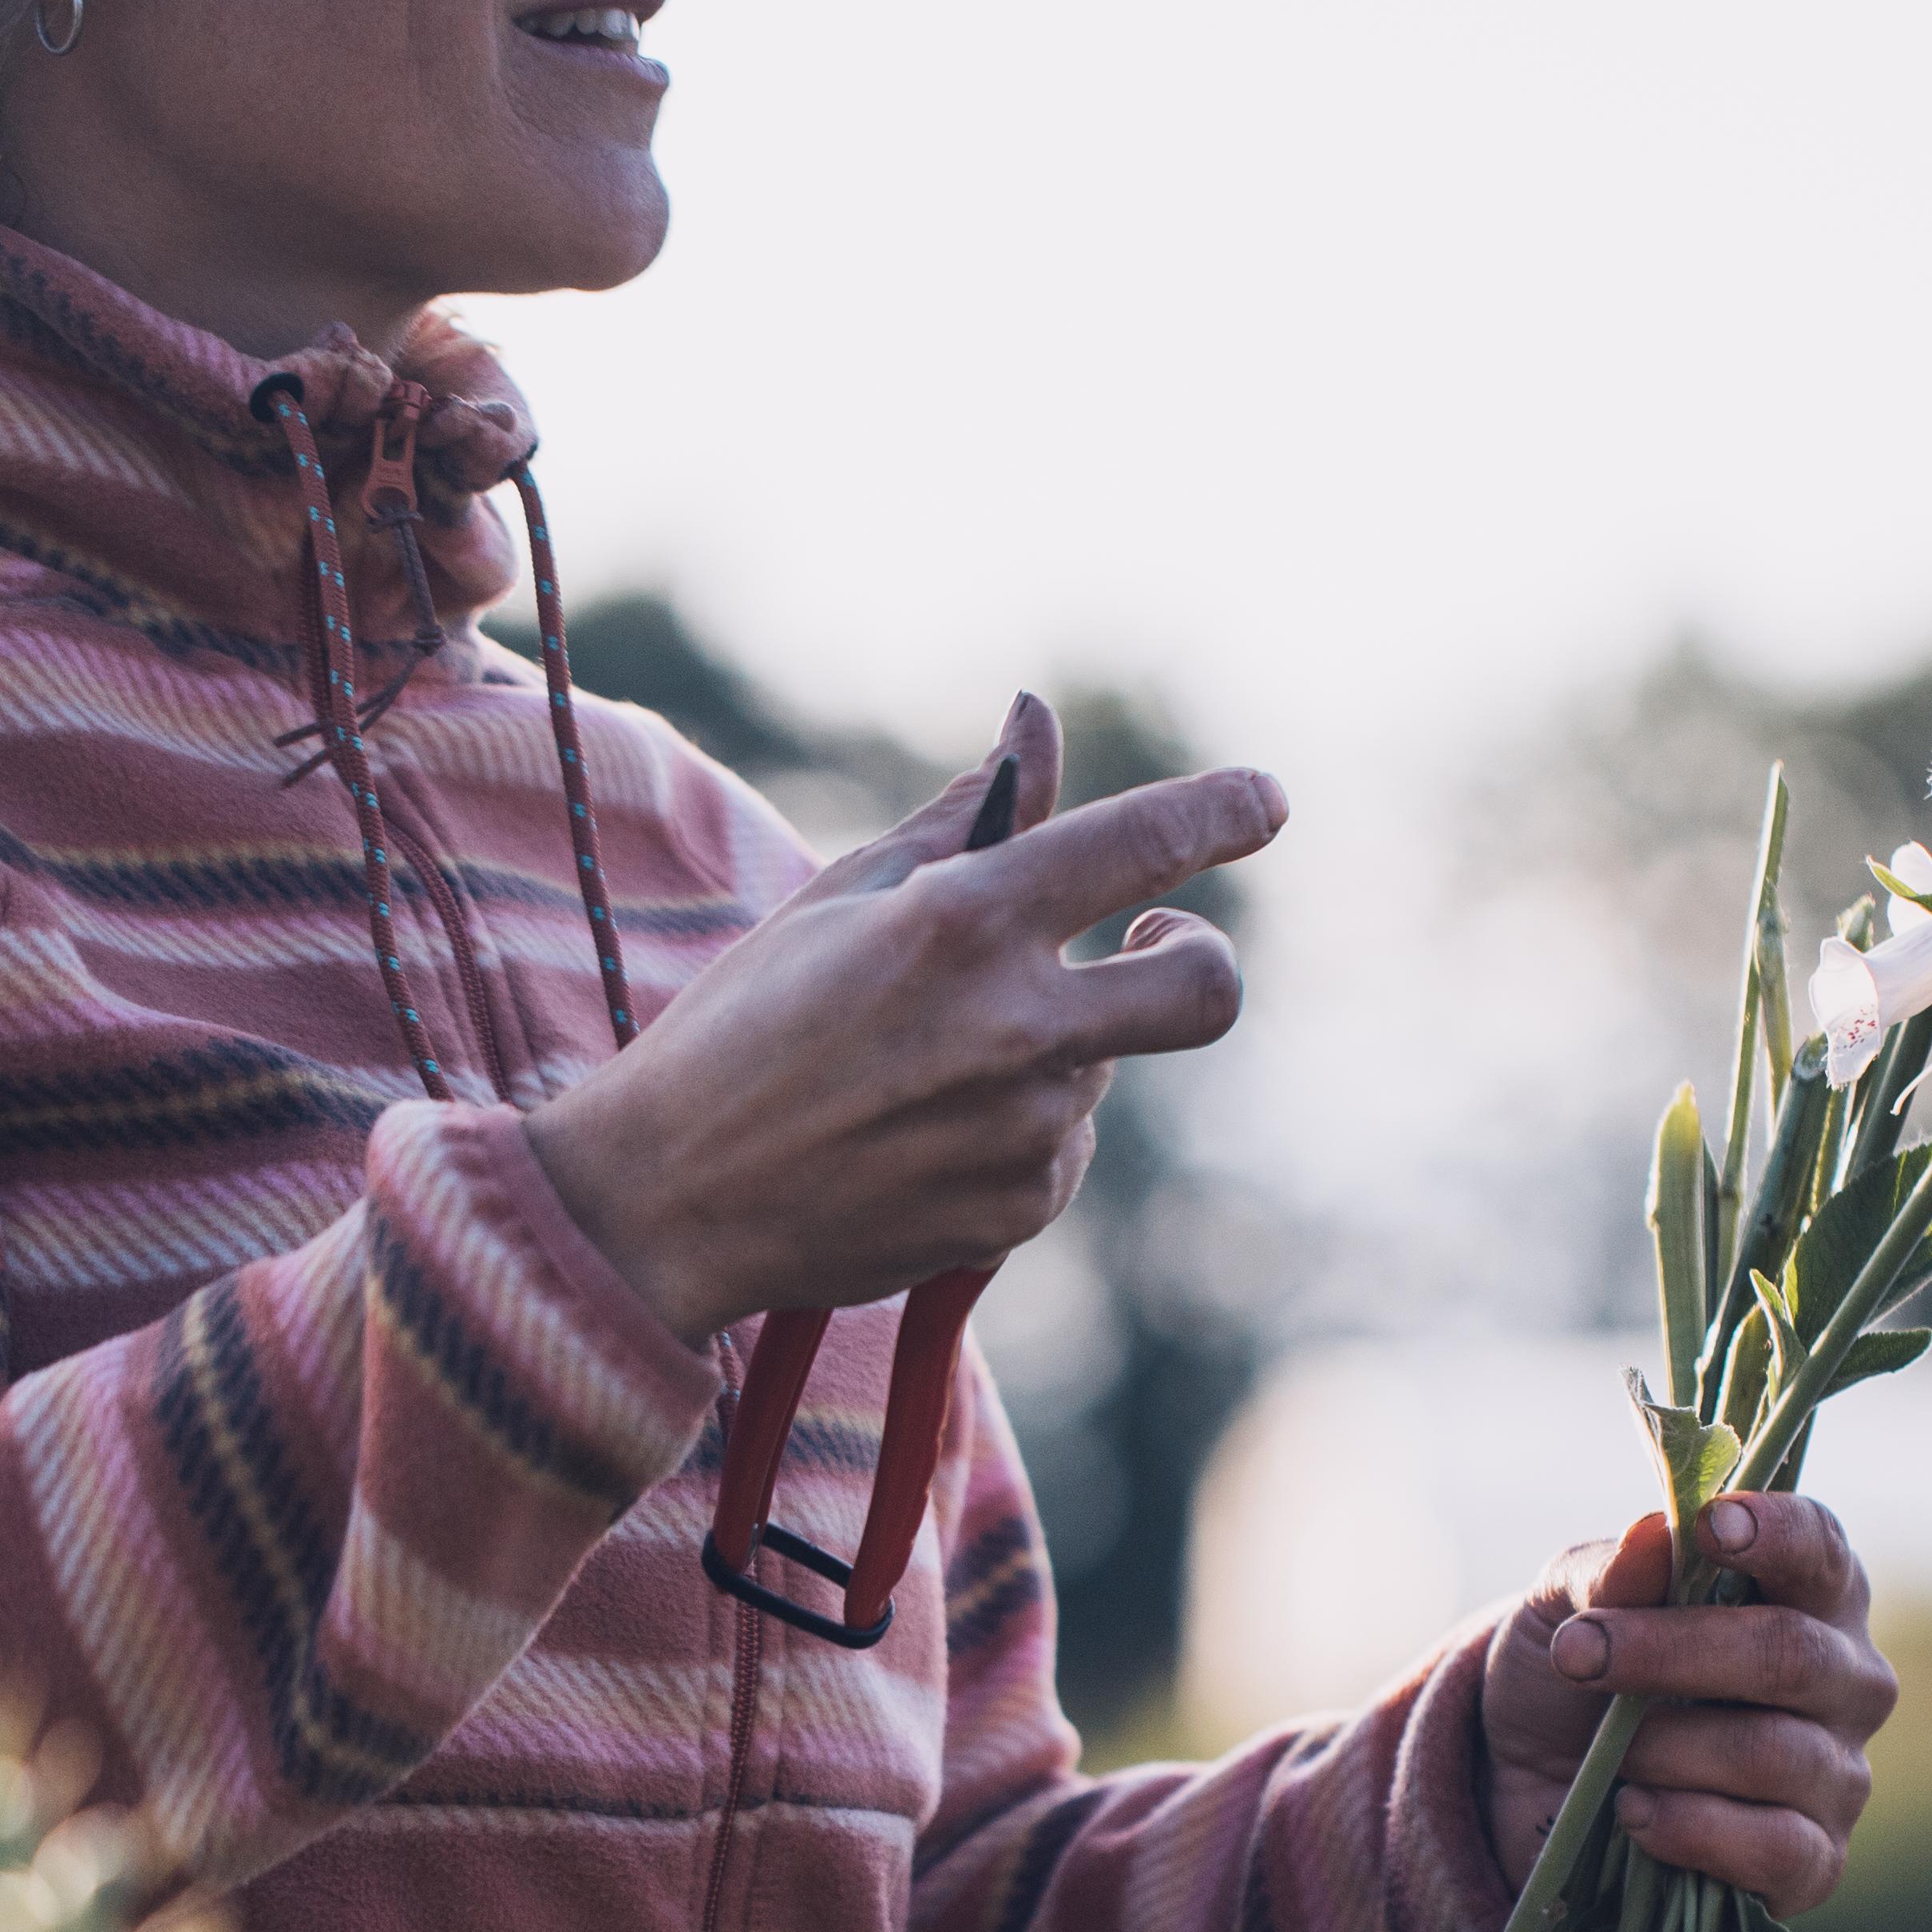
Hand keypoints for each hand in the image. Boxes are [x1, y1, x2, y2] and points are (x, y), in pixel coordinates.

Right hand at [528, 695, 1280, 1340]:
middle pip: (1203, 988)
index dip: (1223, 813)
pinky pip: (1057, 1151)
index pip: (1144, 846)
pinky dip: (1011, 1133)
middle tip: (1156, 948)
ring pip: (1101, 1068)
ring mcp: (1025, 1130)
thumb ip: (965, 818)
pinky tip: (915, 1136)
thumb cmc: (743, 1027)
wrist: (668, 1201)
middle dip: (1201, 959)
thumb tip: (1036, 721)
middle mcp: (1015, 1026)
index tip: (1264, 801)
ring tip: (920, 1070)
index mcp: (964, 921)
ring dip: (1048, 1052)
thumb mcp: (843, 898)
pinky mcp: (1019, 1210)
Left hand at [1480, 1492, 1893, 1914]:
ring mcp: (1838, 1775)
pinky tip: (1636, 1814)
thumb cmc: (1572, 1680)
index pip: (1819, 1548)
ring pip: (1776, 1754)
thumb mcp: (1562, 1612)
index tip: (1710, 1528)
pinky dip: (1693, 1829)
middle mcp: (1844, 1680)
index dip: (1776, 1533)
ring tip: (1611, 1755)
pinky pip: (1779, 1848)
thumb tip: (1654, 1536)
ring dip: (1667, 1748)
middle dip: (1676, 1652)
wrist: (1530, 1794)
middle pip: (1791, 1653)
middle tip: (1581, 1654)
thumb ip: (1606, 1573)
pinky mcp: (1815, 1863)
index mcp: (1803, 1594)